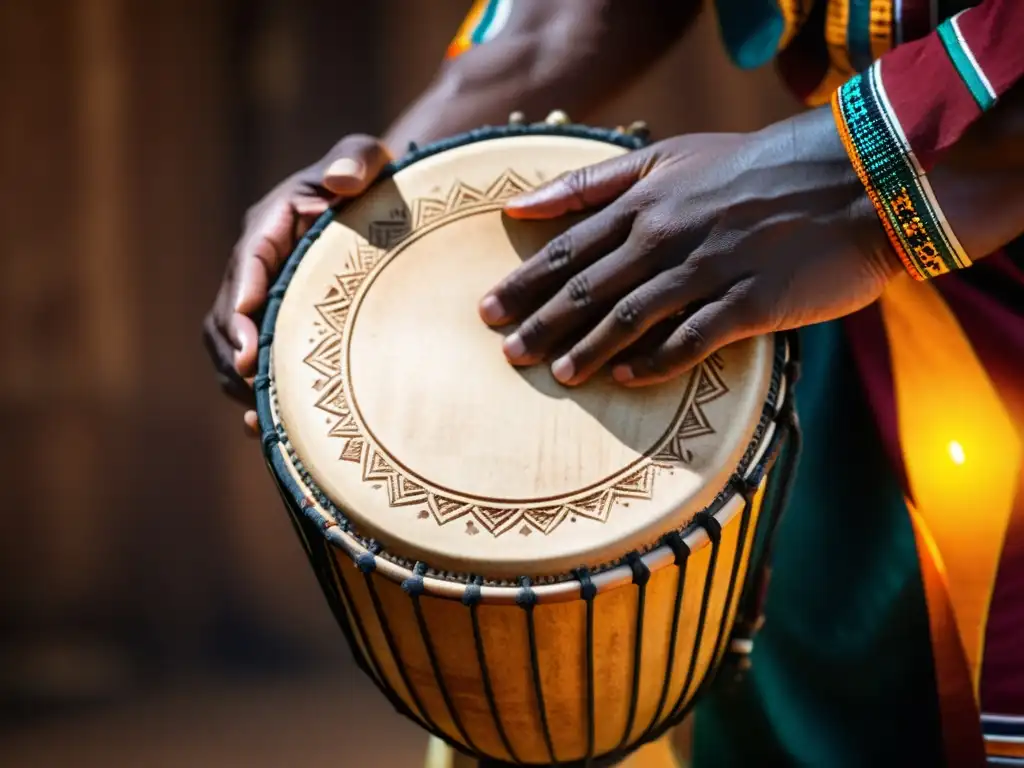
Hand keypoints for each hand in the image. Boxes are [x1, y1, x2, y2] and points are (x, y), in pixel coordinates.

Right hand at [203, 135, 391, 434]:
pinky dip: (253, 393)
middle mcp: (255, 265)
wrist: (380, 209)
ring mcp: (259, 300)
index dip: (242, 297)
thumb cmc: (374, 181)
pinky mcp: (271, 329)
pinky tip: (268, 426)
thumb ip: (358, 158)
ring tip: (259, 413)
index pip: (247, 261)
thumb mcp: (369, 157)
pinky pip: (248, 365)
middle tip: (251, 382)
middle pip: (226, 312)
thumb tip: (340, 179)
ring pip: (228, 345)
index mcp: (270, 225)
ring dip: (238, 380)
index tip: (244, 333)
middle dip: (233, 349)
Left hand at [478, 108, 902, 386]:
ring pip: (629, 318)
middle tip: (507, 353)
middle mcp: (665, 237)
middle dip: (540, 322)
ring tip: (557, 375)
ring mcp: (707, 270)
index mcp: (645, 203)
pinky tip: (626, 378)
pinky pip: (689, 340)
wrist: (852, 178)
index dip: (524, 283)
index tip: (487, 310)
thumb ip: (595, 183)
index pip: (567, 249)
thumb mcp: (670, 155)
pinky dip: (654, 361)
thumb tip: (523, 203)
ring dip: (587, 349)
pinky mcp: (748, 303)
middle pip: (587, 288)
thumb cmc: (755, 166)